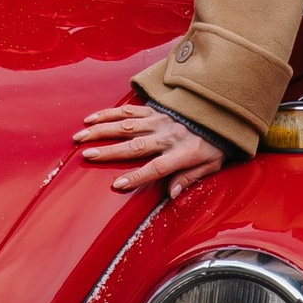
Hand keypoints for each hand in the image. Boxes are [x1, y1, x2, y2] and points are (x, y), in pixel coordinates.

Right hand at [73, 102, 227, 196]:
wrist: (222, 108)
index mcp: (182, 152)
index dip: (136, 177)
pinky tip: (92, 118)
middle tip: (86, 156)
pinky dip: (109, 113)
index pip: (156, 168)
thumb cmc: (216, 141)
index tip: (116, 185)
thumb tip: (172, 195)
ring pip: (126, 125)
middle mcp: (167, 135)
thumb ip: (190, 178)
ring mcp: (159, 119)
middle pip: (134, 145)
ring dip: (101, 130)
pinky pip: (129, 109)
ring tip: (80, 137)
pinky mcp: (154, 108)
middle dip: (108, 151)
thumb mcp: (212, 164)